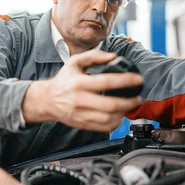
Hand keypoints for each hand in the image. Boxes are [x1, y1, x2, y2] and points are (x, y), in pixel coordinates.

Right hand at [23, 50, 142, 132]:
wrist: (47, 100)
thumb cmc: (63, 80)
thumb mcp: (75, 62)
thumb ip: (94, 56)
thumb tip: (113, 57)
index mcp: (78, 83)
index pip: (106, 82)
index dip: (125, 81)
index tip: (137, 79)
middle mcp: (79, 100)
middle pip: (110, 104)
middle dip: (129, 102)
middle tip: (137, 98)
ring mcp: (80, 114)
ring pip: (108, 118)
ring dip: (124, 113)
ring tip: (129, 106)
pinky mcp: (82, 124)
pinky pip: (103, 128)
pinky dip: (115, 123)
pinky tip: (119, 115)